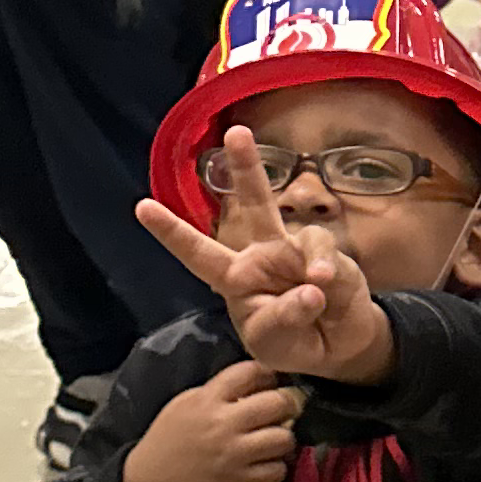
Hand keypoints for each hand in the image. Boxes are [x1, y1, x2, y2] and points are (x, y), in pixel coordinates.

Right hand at [121, 360, 306, 481]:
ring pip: (284, 438)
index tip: (270, 383)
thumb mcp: (187, 403)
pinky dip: (276, 468)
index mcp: (209, 399)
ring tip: (274, 441)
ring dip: (284, 439)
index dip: (268, 375)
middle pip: (278, 403)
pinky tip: (266, 465)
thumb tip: (258, 384)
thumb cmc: (170, 437)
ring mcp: (234, 454)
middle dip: (286, 405)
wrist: (150, 481)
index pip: (251, 371)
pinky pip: (277, 471)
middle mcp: (224, 423)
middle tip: (282, 412)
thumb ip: (219, 391)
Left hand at [137, 127, 395, 387]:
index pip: (198, 254)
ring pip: (306, 229)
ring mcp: (295, 252)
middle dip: (245, 168)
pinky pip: (322, 251)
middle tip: (237, 132)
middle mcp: (262, 256)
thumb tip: (313, 286)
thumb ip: (284, 317)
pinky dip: (326, 270)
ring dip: (311, 255)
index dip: (172, 231)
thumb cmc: (293, 343)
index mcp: (235, 279)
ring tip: (319, 292)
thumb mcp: (274, 344)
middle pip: (253, 204)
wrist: (338, 348)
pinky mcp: (327, 256)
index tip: (141, 207)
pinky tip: (328, 288)